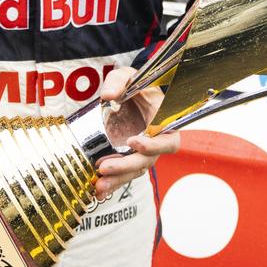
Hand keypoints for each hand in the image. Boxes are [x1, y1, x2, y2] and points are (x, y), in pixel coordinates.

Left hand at [94, 67, 178, 199]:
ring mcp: (142, 153)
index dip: (154, 145)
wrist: (129, 95)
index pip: (168, 141)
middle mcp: (156, 141)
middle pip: (147, 161)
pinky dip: (112, 184)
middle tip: (104, 167)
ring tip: (99, 185)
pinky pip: (124, 175)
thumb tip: (107, 96)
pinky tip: (98, 191)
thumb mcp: (128, 75)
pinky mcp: (128, 159)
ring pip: (134, 171)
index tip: (134, 142)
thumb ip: (119, 81)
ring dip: (117, 180)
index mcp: (164, 122)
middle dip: (126, 166)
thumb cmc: (135, 85)